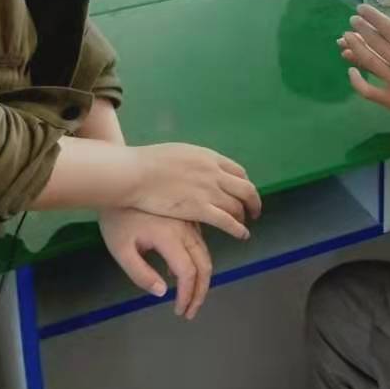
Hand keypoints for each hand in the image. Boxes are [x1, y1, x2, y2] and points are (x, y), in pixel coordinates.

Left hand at [99, 208, 214, 318]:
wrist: (119, 186)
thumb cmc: (116, 219)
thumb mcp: (120, 250)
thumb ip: (140, 274)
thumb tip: (162, 292)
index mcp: (169, 236)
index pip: (188, 272)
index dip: (187, 295)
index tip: (179, 310)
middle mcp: (185, 228)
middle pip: (204, 265)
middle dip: (200, 293)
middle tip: (190, 311)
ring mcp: (188, 221)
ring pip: (205, 254)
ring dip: (202, 279)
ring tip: (190, 297)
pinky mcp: (187, 217)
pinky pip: (201, 242)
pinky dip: (198, 262)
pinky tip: (180, 272)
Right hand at [130, 143, 261, 239]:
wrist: (136, 173)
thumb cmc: (148, 162)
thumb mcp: (179, 152)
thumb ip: (193, 161)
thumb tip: (197, 167)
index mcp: (208, 157)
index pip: (238, 171)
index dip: (244, 184)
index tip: (243, 193)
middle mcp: (214, 172)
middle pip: (245, 188)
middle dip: (253, 201)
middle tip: (253, 211)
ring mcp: (209, 191)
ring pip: (238, 206)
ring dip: (244, 217)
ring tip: (245, 225)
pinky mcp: (200, 209)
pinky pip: (228, 221)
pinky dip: (238, 229)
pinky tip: (241, 235)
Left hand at [339, 7, 389, 142]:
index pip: (389, 27)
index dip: (373, 17)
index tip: (362, 9)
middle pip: (375, 41)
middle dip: (361, 28)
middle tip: (353, 20)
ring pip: (368, 61)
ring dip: (354, 47)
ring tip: (345, 38)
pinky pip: (367, 90)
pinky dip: (356, 80)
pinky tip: (351, 71)